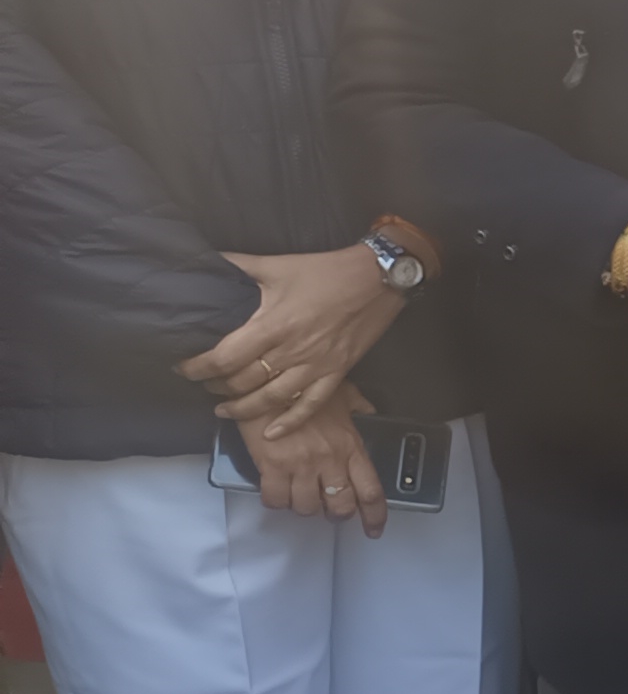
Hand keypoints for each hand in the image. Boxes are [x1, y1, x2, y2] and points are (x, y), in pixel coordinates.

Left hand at [183, 244, 406, 434]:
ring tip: (224, 409)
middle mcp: (291, 351)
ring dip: (242, 409)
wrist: (379, 278)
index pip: (224, 357)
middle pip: (243, 382)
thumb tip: (205, 261)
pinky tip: (271, 432)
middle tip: (203, 383)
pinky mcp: (336, 372)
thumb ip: (238, 265)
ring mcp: (315, 366)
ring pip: (271, 399)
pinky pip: (310, 405)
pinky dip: (290, 422)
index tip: (183, 369)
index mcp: (273, 325)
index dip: (198, 368)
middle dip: (216, 386)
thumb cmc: (326, 271)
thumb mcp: (278, 264)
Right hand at [246, 392, 387, 538]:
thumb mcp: (341, 393)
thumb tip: (369, 411)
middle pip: (341, 506)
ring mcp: (301, 465)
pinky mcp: (272, 467)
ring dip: (303, 506)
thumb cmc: (303, 387)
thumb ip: (359, 406)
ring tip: (299, 495)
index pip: (371, 491)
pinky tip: (276, 492)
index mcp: (351, 446)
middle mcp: (330, 460)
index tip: (373, 529)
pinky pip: (276, 499)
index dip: (375, 516)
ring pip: (307, 507)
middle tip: (328, 509)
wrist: (267, 381)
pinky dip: (276, 501)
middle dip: (336, 514)